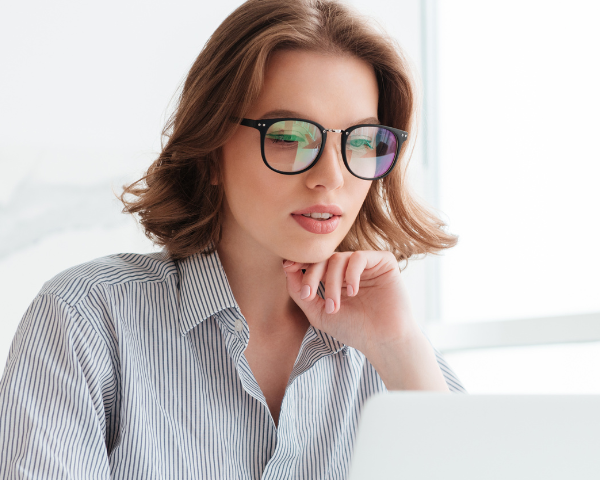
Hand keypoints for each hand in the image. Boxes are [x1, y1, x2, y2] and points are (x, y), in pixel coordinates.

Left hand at [283, 251, 420, 356]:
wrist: (384, 341)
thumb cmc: (354, 330)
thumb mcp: (318, 313)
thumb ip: (300, 292)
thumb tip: (286, 267)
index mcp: (336, 278)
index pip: (316, 263)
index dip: (301, 262)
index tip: (288, 267)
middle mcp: (351, 269)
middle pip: (324, 258)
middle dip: (312, 276)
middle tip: (309, 296)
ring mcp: (367, 265)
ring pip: (339, 258)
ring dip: (332, 283)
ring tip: (334, 306)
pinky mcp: (383, 262)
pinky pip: (360, 257)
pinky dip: (351, 273)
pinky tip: (353, 292)